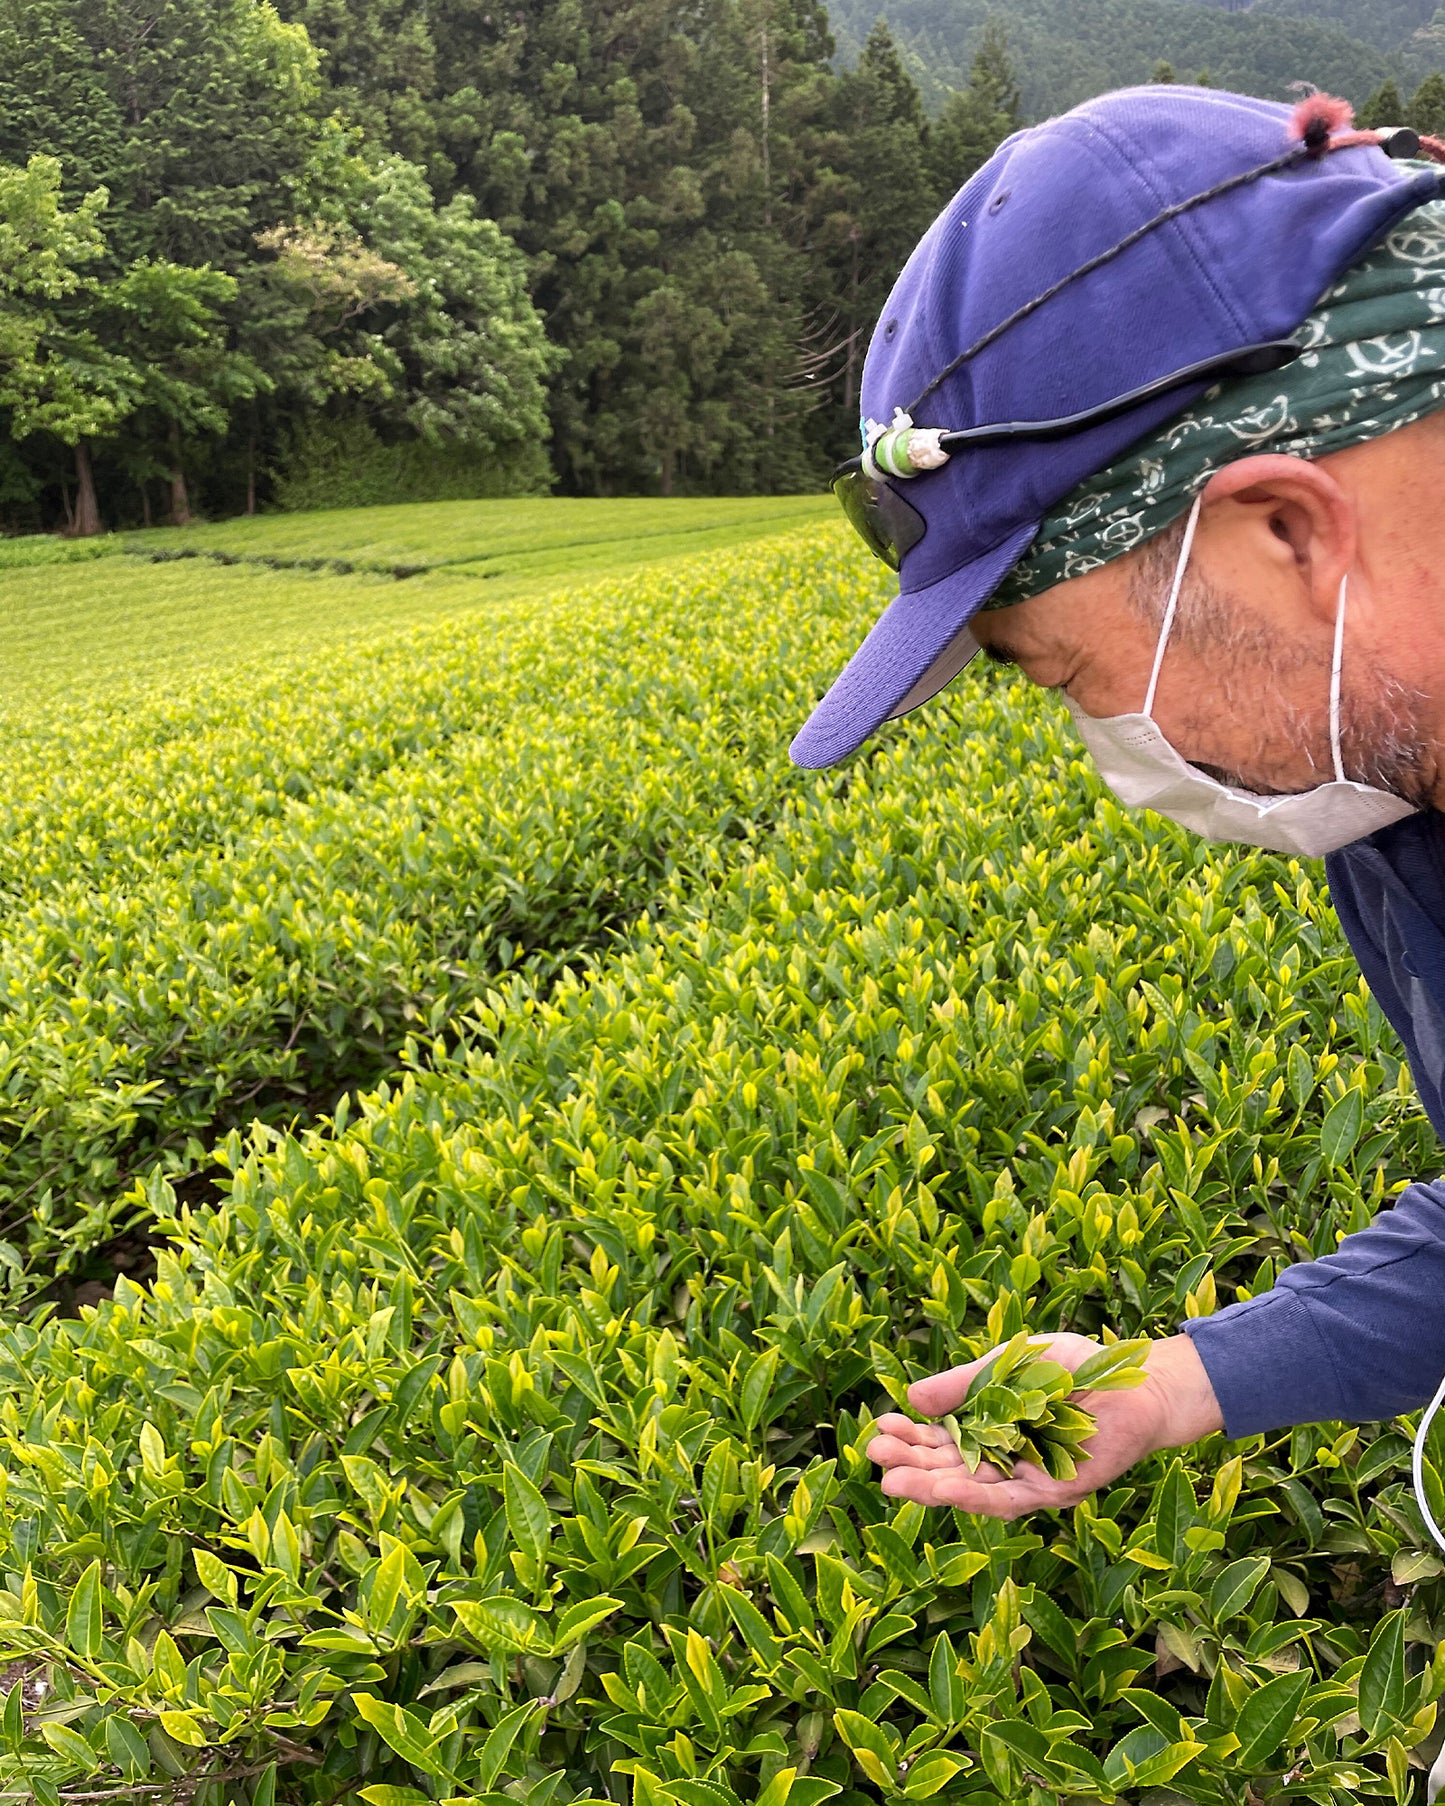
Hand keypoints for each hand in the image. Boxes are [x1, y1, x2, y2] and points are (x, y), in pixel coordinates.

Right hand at [866, 1332, 1222, 1518]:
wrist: (1134, 1380)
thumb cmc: (1073, 1369)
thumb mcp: (1006, 1367)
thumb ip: (964, 1384)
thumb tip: (912, 1395)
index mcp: (988, 1426)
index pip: (939, 1438)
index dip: (909, 1435)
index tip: (880, 1424)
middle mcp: (1003, 1458)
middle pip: (948, 1467)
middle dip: (910, 1463)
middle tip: (875, 1454)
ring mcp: (1026, 1478)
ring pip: (971, 1490)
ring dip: (931, 1488)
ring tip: (892, 1483)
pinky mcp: (1053, 1491)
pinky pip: (1008, 1499)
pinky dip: (973, 1496)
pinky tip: (944, 1490)